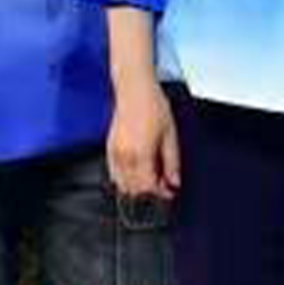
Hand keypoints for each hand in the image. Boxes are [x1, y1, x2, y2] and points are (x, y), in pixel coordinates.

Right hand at [106, 85, 179, 199]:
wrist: (134, 90)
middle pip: (134, 189)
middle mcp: (125, 157)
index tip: (169, 192)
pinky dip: (124, 179)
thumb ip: (172, 162)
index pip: (148, 187)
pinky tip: (136, 172)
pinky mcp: (109, 149)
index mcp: (141, 154)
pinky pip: (113, 174)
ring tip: (150, 177)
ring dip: (136, 187)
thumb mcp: (170, 136)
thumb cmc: (153, 107)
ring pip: (122, 184)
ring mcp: (114, 154)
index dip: (160, 194)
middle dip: (149, 192)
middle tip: (162, 184)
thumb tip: (174, 182)